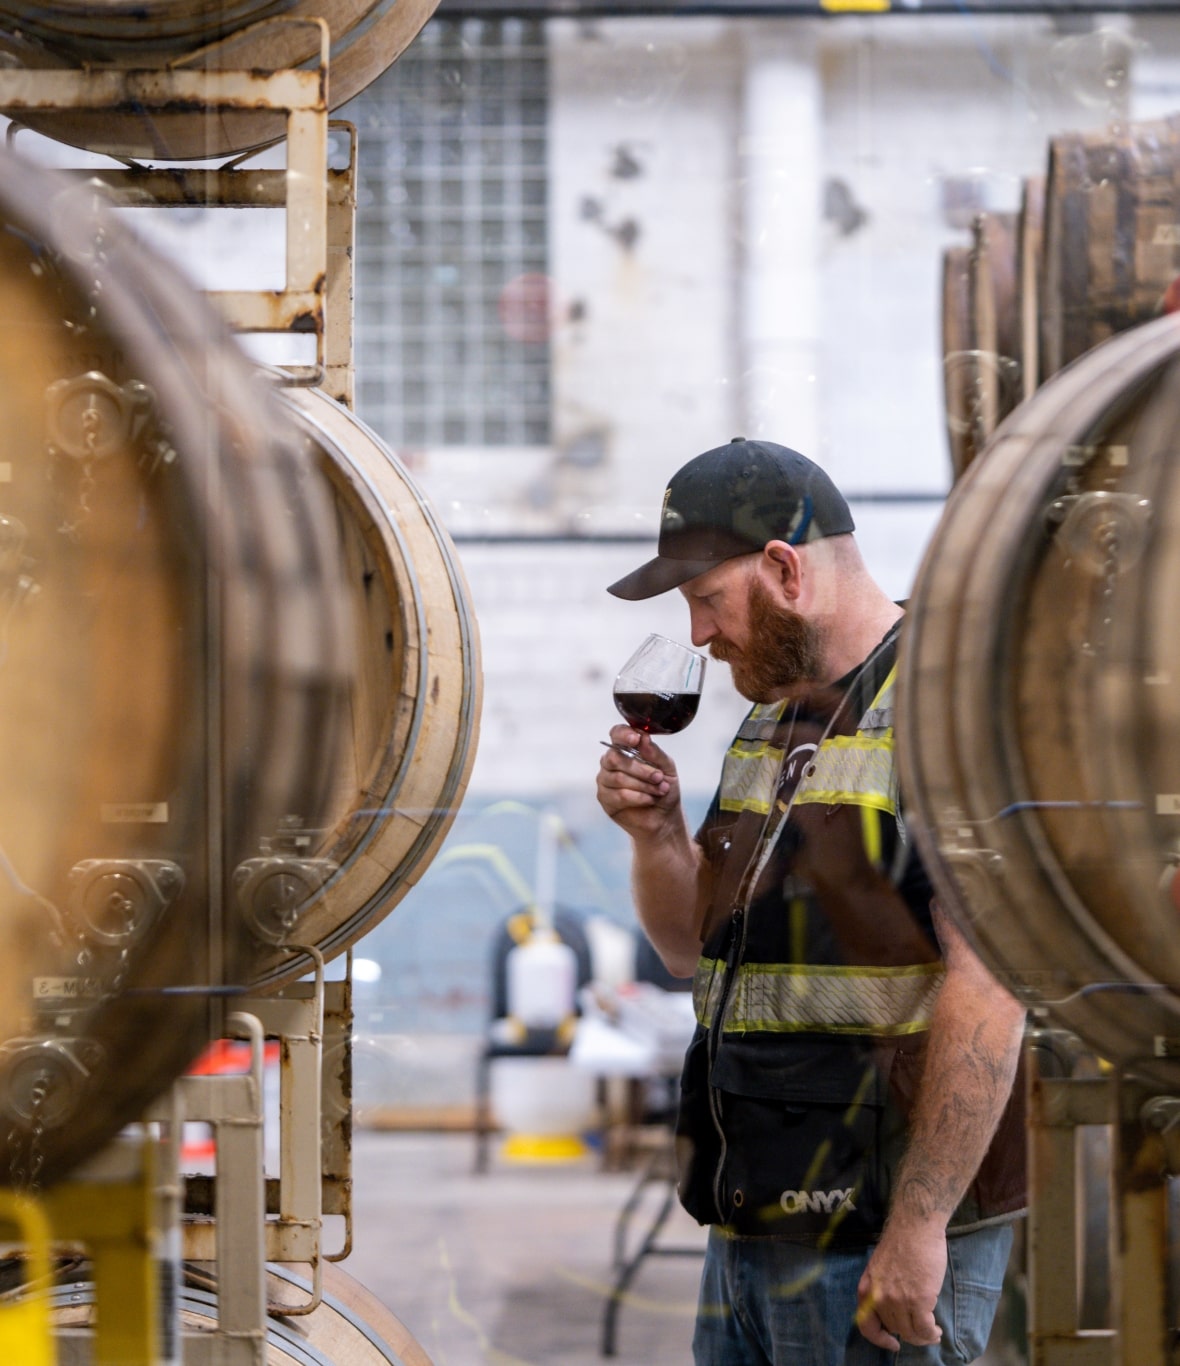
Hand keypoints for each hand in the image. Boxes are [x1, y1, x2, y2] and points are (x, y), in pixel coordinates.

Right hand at [596, 724, 678, 836]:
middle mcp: (611, 762)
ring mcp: (605, 780)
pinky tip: (649, 799)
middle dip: (641, 769)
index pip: (617, 734)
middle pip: (615, 758)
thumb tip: (644, 738)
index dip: (623, 735)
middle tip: (658, 777)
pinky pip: (619, 795)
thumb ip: (655, 753)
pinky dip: (638, 797)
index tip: (636, 739)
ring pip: (618, 778)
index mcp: (626, 749)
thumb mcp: (667, 768)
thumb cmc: (663, 788)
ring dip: (643, 785)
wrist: (664, 817)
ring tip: (659, 790)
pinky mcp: (605, 798)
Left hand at [855, 1220, 945, 1350]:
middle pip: (894, 1329)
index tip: (892, 1342)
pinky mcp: (919, 1300)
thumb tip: (892, 1310)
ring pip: (911, 1332)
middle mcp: (879, 1297)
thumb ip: (882, 1289)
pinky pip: (925, 1329)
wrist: (915, 1225)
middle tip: (921, 1330)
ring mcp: (898, 1300)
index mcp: (867, 1288)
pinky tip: (937, 1330)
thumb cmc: (901, 1242)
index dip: (880, 1339)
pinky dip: (932, 1334)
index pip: (866, 1325)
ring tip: (932, 1332)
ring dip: (923, 1336)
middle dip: (908, 1333)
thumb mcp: (879, 1268)